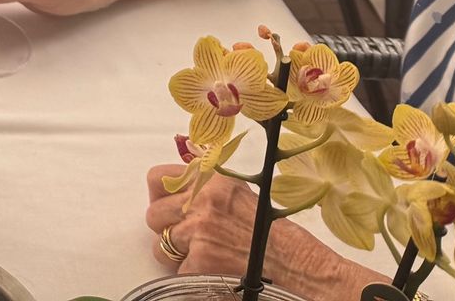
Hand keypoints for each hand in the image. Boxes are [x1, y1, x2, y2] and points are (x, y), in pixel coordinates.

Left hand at [143, 170, 367, 292]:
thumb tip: (178, 189)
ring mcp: (198, 234)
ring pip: (160, 246)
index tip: (166, 204)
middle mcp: (202, 202)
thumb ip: (208, 190)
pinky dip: (191, 276)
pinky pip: (177, 272)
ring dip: (177, 255)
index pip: (158, 178)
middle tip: (188, 238)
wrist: (301, 268)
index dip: (159, 195)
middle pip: (154, 215)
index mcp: (211, 181)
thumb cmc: (277, 235)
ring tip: (205, 257)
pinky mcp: (199, 264)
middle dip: (168, 229)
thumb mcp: (242, 196)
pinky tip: (214, 273)